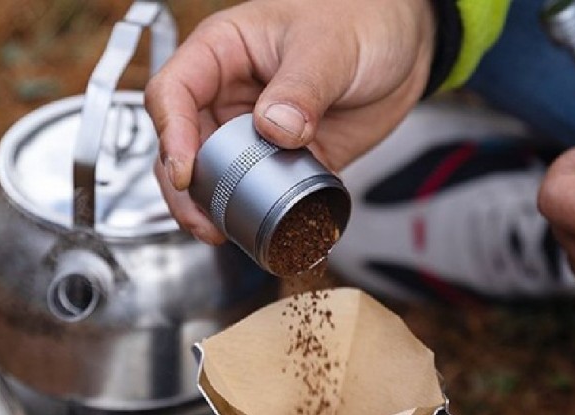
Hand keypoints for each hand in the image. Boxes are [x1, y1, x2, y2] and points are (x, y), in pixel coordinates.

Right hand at [144, 0, 435, 242]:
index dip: (172, 134)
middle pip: (183, 146)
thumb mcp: (330, 44)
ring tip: (220, 232)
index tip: (186, 171)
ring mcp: (251, 133)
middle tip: (201, 219)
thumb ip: (302, 87)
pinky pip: (255, 193)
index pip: (174, 92)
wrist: (402, 47)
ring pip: (211, 176)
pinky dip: (251, 214)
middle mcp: (229, 95)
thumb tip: (276, 128)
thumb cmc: (360, 17)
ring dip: (210, 208)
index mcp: (222, 53)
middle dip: (184, 188)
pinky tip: (255, 229)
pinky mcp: (279, 162)